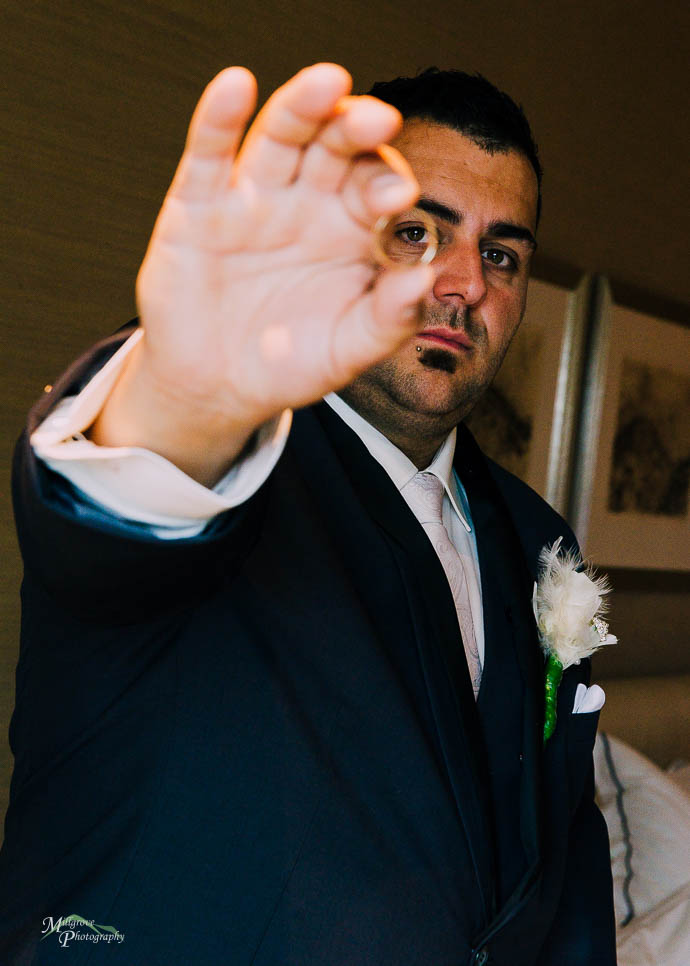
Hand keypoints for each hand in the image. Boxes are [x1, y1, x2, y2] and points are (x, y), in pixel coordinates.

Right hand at [92, 63, 431, 482]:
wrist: (218, 389)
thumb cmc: (290, 364)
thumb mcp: (347, 352)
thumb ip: (389, 320)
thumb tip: (425, 277)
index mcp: (350, 229)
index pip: (376, 186)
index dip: (388, 183)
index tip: (400, 196)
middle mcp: (306, 202)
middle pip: (333, 147)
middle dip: (355, 130)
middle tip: (379, 120)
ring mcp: (252, 198)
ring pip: (279, 138)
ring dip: (301, 107)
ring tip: (328, 83)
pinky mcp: (197, 207)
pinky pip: (209, 156)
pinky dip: (217, 119)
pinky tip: (236, 87)